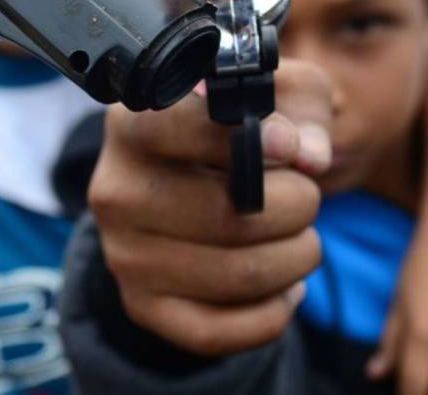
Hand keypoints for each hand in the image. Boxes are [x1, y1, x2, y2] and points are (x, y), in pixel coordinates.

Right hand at [89, 59, 333, 355]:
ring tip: (301, 239)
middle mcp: (117, 191)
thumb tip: (310, 156)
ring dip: (298, 257)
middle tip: (304, 197)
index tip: (288, 145)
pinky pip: (221, 332)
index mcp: (134, 125)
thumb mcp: (270, 96)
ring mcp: (125, 255)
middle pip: (230, 214)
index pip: (175, 128)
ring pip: (240, 274)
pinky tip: (286, 285)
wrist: (174, 191)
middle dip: (298, 206)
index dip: (244, 138)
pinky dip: (274, 311)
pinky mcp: (141, 307)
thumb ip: (300, 106)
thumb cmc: (230, 134)